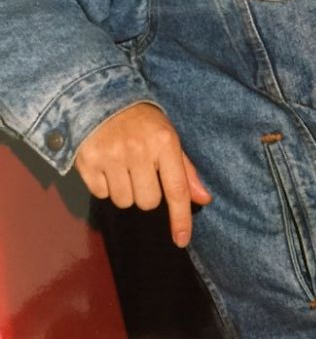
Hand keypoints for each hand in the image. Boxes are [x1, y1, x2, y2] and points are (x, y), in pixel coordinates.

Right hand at [75, 103, 211, 246]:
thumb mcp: (168, 137)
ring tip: (123, 167)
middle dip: (147, 193)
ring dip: (125, 191)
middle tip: (142, 172)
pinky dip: (105, 186)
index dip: (180, 218)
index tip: (182, 240)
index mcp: (164, 143)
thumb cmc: (142, 121)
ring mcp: (111, 156)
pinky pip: (101, 194)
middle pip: (148, 202)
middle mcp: (138, 151)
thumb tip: (203, 198)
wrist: (100, 97)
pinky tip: (106, 165)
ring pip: (124, 201)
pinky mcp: (88, 161)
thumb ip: (185, 169)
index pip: (176, 189)